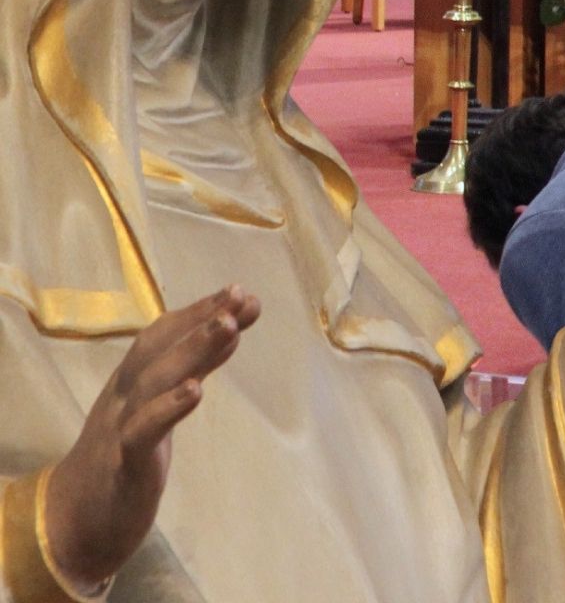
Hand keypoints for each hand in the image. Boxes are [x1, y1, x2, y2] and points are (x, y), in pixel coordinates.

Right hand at [45, 287, 262, 589]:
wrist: (76, 520)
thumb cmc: (124, 456)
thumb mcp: (161, 405)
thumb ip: (194, 368)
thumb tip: (231, 328)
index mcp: (130, 384)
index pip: (160, 337)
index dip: (198, 312)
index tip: (240, 292)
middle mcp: (121, 398)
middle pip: (156, 350)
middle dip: (198, 320)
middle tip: (239, 296)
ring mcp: (118, 429)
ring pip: (151, 382)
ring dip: (191, 351)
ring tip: (228, 327)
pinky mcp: (124, 465)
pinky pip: (141, 433)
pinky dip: (167, 409)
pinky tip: (195, 392)